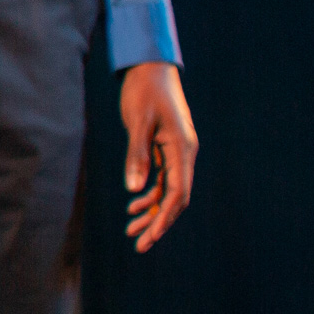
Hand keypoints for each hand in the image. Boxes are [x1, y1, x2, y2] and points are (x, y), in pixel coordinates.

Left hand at [120, 60, 195, 250]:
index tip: (150, 238)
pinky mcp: (166, 148)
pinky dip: (149, 194)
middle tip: (139, 245)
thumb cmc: (144, 91)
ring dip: (151, 211)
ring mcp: (176, 152)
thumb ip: (137, 155)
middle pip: (175, 198)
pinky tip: (134, 206)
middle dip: (158, 223)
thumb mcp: (138, 122)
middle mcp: (183, 154)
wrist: (150, 68)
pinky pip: (162, 179)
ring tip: (130, 230)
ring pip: (168, 191)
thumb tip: (135, 189)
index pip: (177, 193)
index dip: (164, 218)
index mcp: (182, 149)